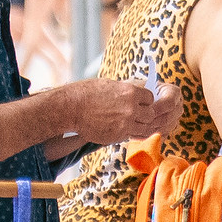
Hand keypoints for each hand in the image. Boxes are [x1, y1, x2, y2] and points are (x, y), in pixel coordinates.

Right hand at [66, 78, 181, 144]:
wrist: (71, 108)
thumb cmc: (86, 93)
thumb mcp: (109, 85)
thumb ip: (125, 91)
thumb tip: (134, 93)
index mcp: (130, 92)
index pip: (150, 98)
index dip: (146, 101)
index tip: (140, 103)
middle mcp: (131, 108)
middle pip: (151, 115)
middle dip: (145, 115)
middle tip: (138, 115)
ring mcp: (126, 123)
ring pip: (145, 129)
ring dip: (140, 126)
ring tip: (133, 124)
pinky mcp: (118, 135)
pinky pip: (132, 136)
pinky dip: (130, 134)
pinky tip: (124, 129)